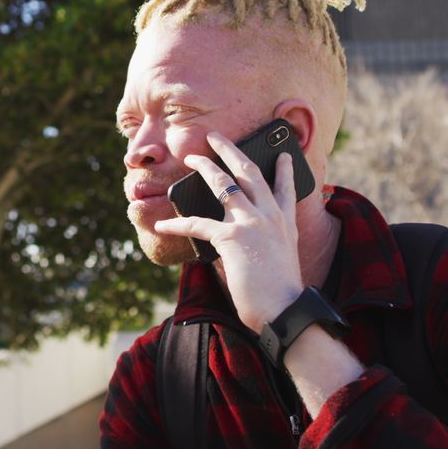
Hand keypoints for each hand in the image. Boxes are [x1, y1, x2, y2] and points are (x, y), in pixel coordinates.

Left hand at [155, 131, 303, 331]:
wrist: (285, 311)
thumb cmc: (280, 294)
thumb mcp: (280, 260)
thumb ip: (266, 244)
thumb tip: (241, 243)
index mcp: (285, 223)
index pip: (286, 188)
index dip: (283, 169)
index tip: (283, 153)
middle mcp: (271, 216)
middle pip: (249, 172)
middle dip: (230, 150)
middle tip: (215, 136)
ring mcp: (252, 223)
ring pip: (224, 184)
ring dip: (204, 168)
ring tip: (189, 159)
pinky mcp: (232, 237)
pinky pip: (198, 224)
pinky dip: (177, 225)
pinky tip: (162, 226)